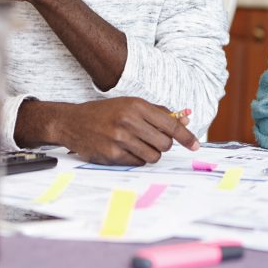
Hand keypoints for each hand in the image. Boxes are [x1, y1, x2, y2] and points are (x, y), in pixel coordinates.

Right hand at [27, 97, 199, 165]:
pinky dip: (136, 159)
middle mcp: (129, 121)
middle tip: (153, 140)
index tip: (195, 145)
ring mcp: (120, 139)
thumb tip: (185, 119)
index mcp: (137, 106)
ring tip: (137, 144)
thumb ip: (158, 112)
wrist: (72, 122)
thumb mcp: (131, 104)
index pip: (171, 125)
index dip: (187, 137)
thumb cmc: (105, 112)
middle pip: (165, 144)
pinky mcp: (112, 155)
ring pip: (153, 156)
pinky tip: (125, 149)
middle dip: (164, 145)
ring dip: (150, 153)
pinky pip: (138, 163)